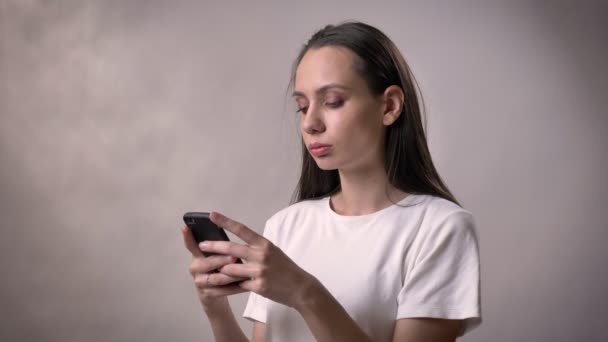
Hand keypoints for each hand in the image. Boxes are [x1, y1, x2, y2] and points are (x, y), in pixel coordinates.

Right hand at [181, 225, 248, 306]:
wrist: (216, 294)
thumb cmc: (219, 269)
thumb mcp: (216, 256)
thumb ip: (218, 248)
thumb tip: (228, 234)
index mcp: (197, 255)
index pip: (191, 245)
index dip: (187, 237)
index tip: (186, 227)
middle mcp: (195, 268)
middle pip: (207, 263)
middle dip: (221, 260)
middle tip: (234, 257)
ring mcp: (199, 282)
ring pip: (216, 278)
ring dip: (232, 275)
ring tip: (244, 272)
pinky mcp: (207, 294)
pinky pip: (222, 290)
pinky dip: (235, 287)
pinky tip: (245, 284)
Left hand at [200, 211, 318, 308]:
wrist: (301, 287)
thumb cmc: (285, 268)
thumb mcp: (273, 252)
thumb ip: (255, 249)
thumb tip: (233, 248)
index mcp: (264, 244)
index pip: (241, 229)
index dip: (225, 221)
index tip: (212, 215)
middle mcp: (262, 255)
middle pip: (231, 248)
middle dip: (213, 246)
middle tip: (202, 245)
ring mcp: (260, 271)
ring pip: (230, 269)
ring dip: (218, 270)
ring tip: (208, 270)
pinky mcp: (259, 286)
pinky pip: (237, 285)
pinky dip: (228, 286)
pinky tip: (219, 286)